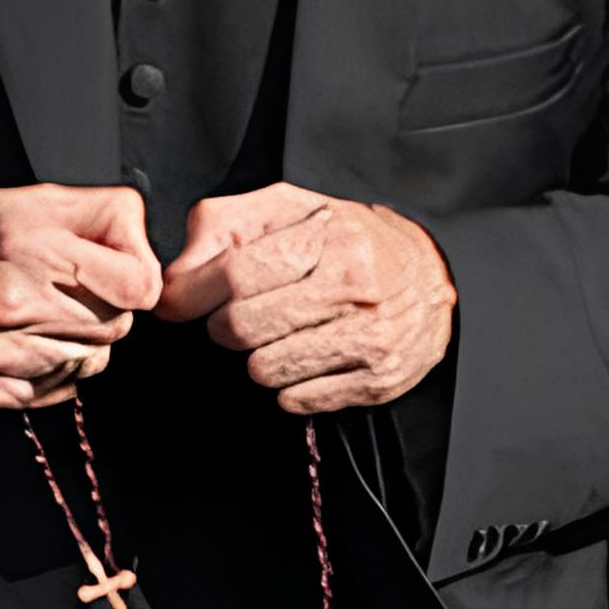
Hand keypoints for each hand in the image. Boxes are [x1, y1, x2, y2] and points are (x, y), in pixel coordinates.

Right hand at [0, 183, 158, 409]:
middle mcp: (17, 306)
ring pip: (87, 363)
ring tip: (42, 311)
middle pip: (117, 326)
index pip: (139, 286)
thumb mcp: (30, 197)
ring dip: (78, 340)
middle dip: (106, 306)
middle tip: (70, 285)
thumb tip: (147, 241)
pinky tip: (23, 340)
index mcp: (35, 251)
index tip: (118, 269)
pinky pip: (51, 392)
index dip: (136, 275)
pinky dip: (48, 372)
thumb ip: (101, 212)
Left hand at [160, 184, 453, 414]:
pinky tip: (304, 357)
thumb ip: (225, 224)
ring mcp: (370, 337)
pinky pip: (297, 401)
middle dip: (223, 327)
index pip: (236, 273)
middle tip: (235, 317)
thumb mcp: (289, 208)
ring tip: (275, 335)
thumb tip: (177, 274)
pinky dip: (287, 385)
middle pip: (244, 327)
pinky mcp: (378, 380)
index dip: (192, 293)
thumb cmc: (347, 239)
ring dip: (254, 358)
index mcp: (329, 236)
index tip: (177, 300)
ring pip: (266, 370)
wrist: (430, 276)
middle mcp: (354, 285)